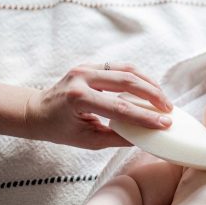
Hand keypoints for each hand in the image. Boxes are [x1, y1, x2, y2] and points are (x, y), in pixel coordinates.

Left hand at [26, 63, 172, 148]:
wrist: (36, 111)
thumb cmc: (59, 129)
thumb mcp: (87, 140)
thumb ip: (117, 137)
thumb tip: (146, 137)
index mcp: (78, 99)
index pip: (119, 108)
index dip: (145, 117)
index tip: (165, 124)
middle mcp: (82, 77)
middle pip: (127, 81)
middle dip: (153, 95)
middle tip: (169, 109)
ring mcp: (86, 67)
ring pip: (128, 70)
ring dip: (150, 84)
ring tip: (164, 99)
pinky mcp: (92, 64)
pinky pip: (121, 67)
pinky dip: (139, 77)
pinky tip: (151, 89)